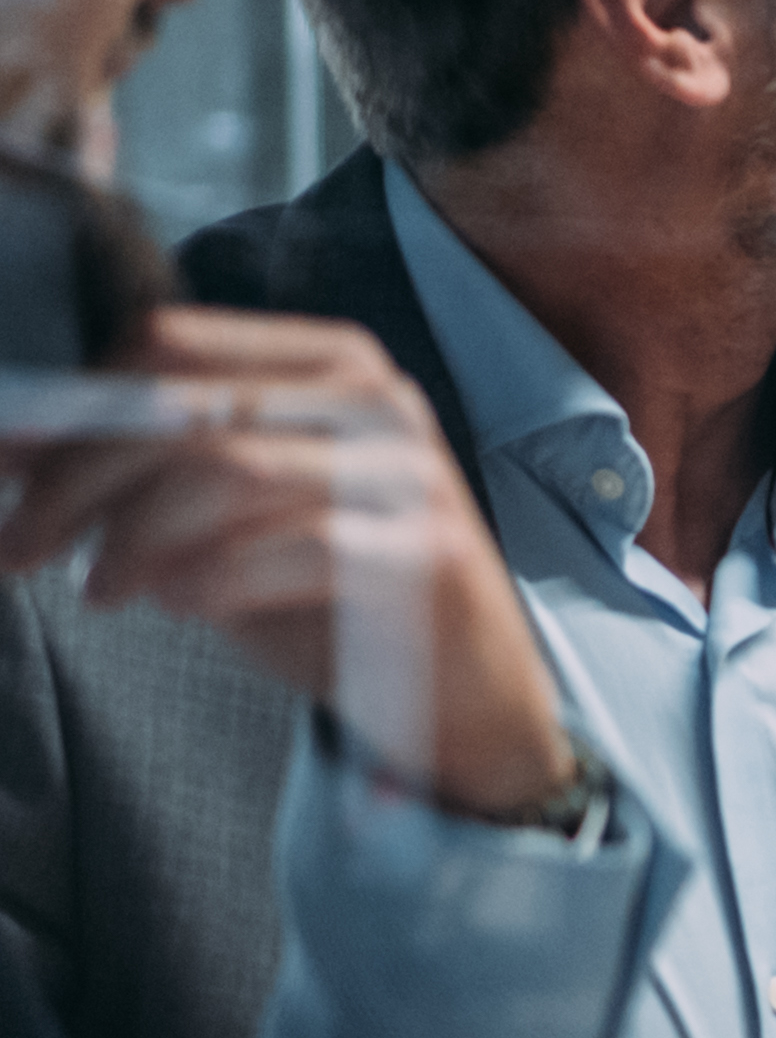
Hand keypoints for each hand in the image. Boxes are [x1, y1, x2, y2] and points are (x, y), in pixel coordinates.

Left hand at [0, 306, 578, 819]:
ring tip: (99, 590)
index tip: (4, 466)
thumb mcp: (235, 516)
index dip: (70, 405)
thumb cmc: (337, 595)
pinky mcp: (426, 551)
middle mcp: (377, 398)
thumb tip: (15, 453)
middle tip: (18, 546)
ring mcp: (410, 472)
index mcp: (328, 363)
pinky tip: (178, 604)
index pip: (170, 345)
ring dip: (132, 536)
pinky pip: (291, 546)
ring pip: (225, 470)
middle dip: (74, 481)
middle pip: (184, 408)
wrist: (466, 691)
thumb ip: (149, 472)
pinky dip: (212, 578)